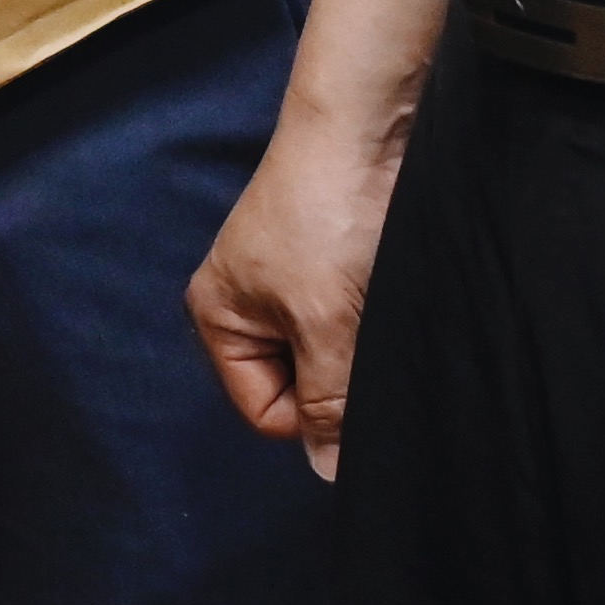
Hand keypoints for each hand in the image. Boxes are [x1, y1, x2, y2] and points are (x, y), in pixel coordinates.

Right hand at [186, 98, 406, 476]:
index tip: (344, 372)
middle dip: (338, 377)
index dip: (311, 411)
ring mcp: (293, 285)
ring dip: (361, 348)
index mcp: (218, 317)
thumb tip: (331, 475)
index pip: (265, 411)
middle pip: (299, 387)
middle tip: (365, 337)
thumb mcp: (323, 324)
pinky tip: (386, 294)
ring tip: (376, 307)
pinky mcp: (335, 268)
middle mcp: (248, 306)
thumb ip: (328, 403)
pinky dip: (373, 322)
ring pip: (334, 357)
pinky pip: (353, 325)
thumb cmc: (327, 218)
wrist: (367, 129)